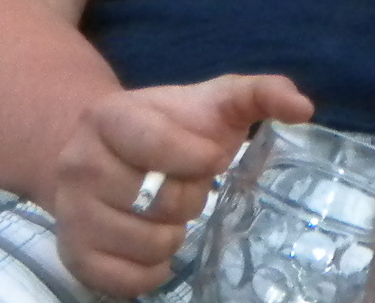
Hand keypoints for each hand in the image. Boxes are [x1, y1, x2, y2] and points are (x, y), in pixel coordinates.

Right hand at [51, 73, 312, 297]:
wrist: (98, 153)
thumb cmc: (169, 126)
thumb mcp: (211, 101)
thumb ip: (260, 93)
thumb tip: (303, 108)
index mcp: (110, 117)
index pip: (158, 145)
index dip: (198, 157)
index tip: (212, 157)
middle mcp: (79, 164)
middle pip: (159, 200)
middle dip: (189, 196)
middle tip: (185, 185)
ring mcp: (71, 213)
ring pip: (146, 243)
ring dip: (173, 234)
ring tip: (166, 213)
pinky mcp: (72, 256)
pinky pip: (126, 281)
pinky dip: (153, 270)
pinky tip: (154, 245)